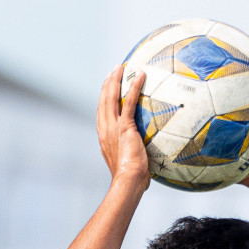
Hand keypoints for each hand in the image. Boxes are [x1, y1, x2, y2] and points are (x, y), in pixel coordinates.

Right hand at [96, 65, 147, 189]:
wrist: (128, 181)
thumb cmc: (131, 179)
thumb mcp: (129, 165)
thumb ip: (134, 157)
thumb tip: (146, 161)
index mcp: (104, 137)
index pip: (102, 114)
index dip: (103, 99)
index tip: (107, 89)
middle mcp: (105, 130)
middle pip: (103, 101)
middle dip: (107, 84)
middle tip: (112, 72)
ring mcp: (113, 127)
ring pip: (111, 97)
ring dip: (115, 80)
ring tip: (120, 68)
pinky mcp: (124, 126)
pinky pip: (129, 102)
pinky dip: (133, 87)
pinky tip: (140, 75)